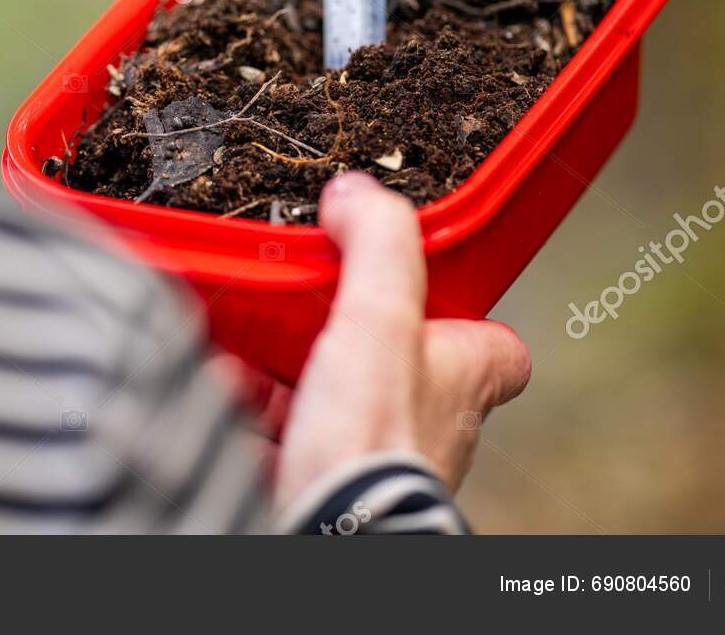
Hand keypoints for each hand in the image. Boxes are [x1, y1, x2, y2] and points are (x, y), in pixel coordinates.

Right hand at [274, 172, 531, 510]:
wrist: (330, 531)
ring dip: (290, 378)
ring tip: (248, 355)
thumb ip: (378, 244)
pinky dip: (257, 418)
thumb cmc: (374, 442)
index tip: (418, 282)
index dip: (463, 313)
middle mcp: (431, 425)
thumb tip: (359, 193)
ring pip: (338, 403)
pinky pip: (292, 441)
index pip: (496, 347)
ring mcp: (381, 458)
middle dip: (344, 335)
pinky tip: (227, 393)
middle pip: (397, 365)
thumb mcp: (380, 315)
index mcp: (463, 382)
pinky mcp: (331, 485)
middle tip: (306, 311)